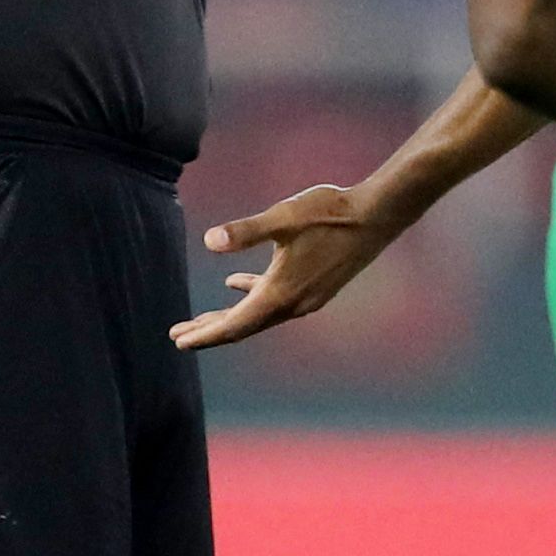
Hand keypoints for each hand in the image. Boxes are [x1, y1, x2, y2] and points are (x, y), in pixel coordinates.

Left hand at [169, 183, 399, 350]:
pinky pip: (275, 300)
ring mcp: (307, 298)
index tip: (178, 341)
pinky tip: (238, 282)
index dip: (204, 334)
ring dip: (230, 315)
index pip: (233, 325)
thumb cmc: (331, 214)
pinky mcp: (316, 286)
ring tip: (204, 318)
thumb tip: (208, 241)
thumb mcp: (283, 218)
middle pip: (243, 325)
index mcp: (279, 294)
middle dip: (210, 330)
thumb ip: (246, 231)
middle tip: (179, 335)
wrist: (378, 216)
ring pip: (258, 314)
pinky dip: (252, 296)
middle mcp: (292, 304)